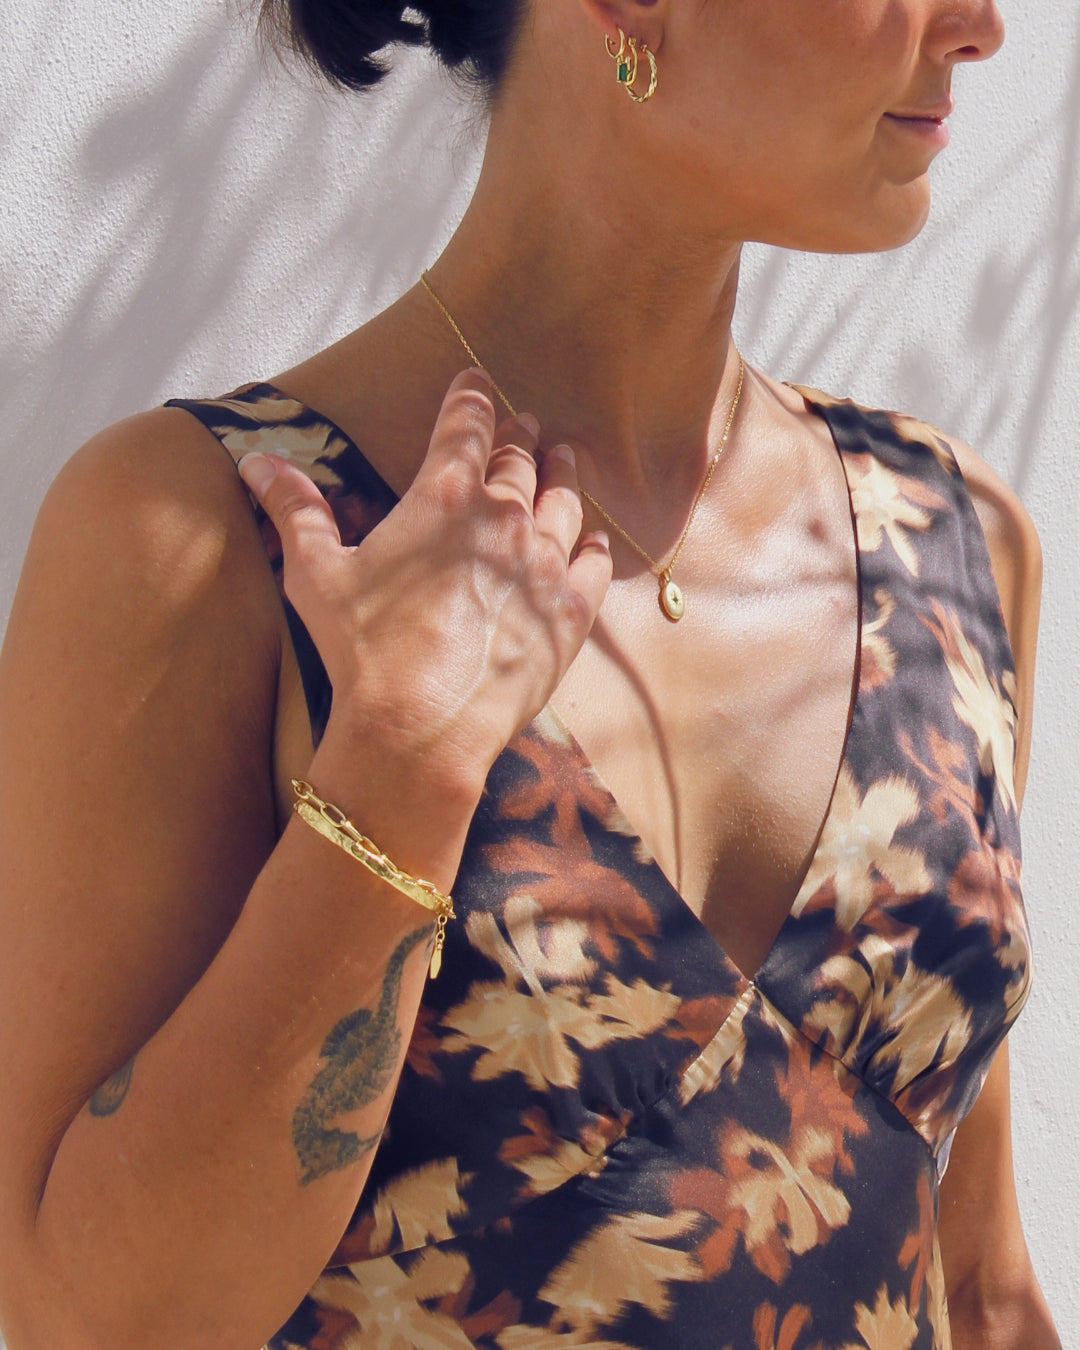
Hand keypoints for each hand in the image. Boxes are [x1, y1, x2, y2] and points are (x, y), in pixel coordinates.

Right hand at [239, 369, 610, 800]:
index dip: (470, 398)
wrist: (421, 729)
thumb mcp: (316, 573)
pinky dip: (594, 546)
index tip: (476, 382)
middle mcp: (504, 519)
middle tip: (524, 426)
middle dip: (518, 438)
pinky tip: (594, 539)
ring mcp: (544, 566)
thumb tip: (256, 461)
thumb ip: (296, 510)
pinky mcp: (570, 614)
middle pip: (519, 463)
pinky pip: (593, 565)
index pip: (464, 426)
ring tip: (566, 460)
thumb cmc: (362, 650)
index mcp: (443, 496)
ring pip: (564, 503)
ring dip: (563, 475)